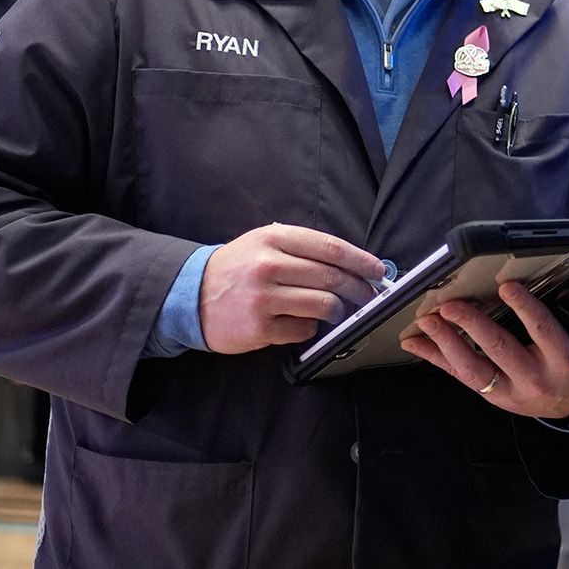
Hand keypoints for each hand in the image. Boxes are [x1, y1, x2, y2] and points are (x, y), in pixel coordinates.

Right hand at [199, 224, 381, 353]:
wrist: (192, 297)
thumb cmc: (238, 268)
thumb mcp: (264, 244)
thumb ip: (303, 249)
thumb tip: (352, 263)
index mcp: (274, 239)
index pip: (330, 248)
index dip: (360, 260)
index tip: (377, 270)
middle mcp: (269, 265)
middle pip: (332, 277)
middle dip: (359, 288)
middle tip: (370, 296)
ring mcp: (264, 298)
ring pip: (323, 304)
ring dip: (338, 310)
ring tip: (338, 311)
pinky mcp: (259, 327)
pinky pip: (304, 329)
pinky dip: (310, 327)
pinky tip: (302, 322)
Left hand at [399, 281, 568, 420]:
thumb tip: (553, 276)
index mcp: (561, 358)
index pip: (541, 328)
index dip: (523, 306)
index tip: (506, 286)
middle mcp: (534, 376)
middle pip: (499, 348)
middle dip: (472, 324)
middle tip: (451, 304)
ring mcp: (510, 391)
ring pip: (474, 368)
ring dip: (447, 342)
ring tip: (427, 321)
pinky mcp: (492, 397)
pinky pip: (461, 377)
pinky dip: (436, 359)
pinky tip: (417, 343)